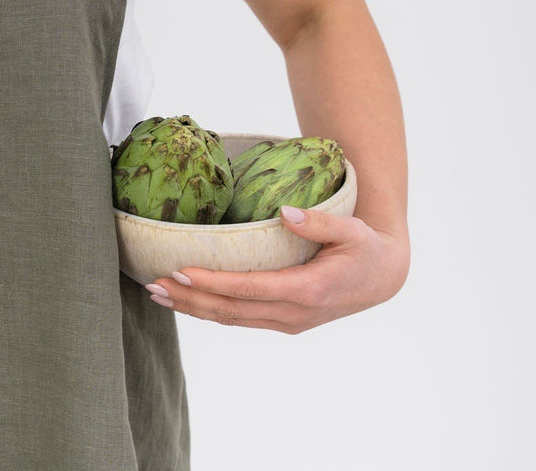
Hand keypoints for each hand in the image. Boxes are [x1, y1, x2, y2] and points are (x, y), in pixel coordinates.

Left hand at [143, 204, 408, 333]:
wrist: (382, 278)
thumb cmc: (365, 248)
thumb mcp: (352, 230)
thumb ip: (320, 223)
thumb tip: (286, 213)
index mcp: (308, 290)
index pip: (250, 288)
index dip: (213, 282)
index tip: (180, 270)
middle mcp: (293, 313)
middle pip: (230, 309)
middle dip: (189, 297)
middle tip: (153, 284)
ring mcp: (286, 322)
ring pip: (230, 318)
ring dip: (192, 307)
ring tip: (157, 294)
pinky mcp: (280, 321)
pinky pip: (238, 318)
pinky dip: (208, 311)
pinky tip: (184, 300)